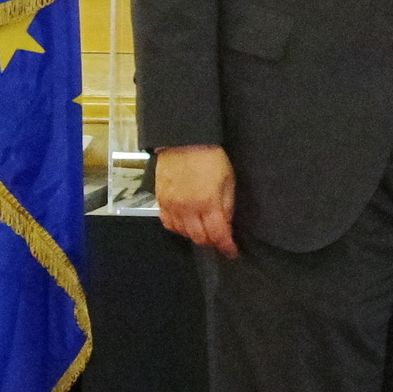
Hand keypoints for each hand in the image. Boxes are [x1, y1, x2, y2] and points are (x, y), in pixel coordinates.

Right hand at [156, 143, 238, 258]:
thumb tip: (226, 224)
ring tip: (203, 229)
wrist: (184, 140)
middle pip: (199, 238)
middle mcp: (188, 207)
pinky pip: (167, 223)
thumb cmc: (210, 157)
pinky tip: (185, 223)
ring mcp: (172, 205)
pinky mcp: (160, 200)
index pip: (217, 234)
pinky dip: (177, 227)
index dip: (226, 246)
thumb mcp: (228, 179)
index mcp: (208, 202)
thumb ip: (227, 205)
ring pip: (182, 233)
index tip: (231, 251)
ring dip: (195, 235)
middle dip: (212, 241)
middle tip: (219, 238)